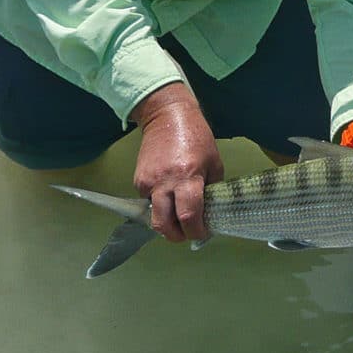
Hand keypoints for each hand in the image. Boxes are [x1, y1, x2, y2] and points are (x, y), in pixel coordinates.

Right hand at [130, 82, 223, 242]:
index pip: (188, 217)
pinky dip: (160, 205)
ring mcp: (148, 182)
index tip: (202, 233)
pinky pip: (149, 202)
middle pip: (163, 225)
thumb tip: (209, 212)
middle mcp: (164, 183)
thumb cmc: (197, 137)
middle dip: (176, 235)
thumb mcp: (214, 162)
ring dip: (167, 222)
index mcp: (188, 177)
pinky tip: (170, 195)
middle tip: (187, 233)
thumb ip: (211, 189)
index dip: (196, 232)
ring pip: (154, 216)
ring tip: (179, 216)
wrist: (167, 116)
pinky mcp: (138, 180)